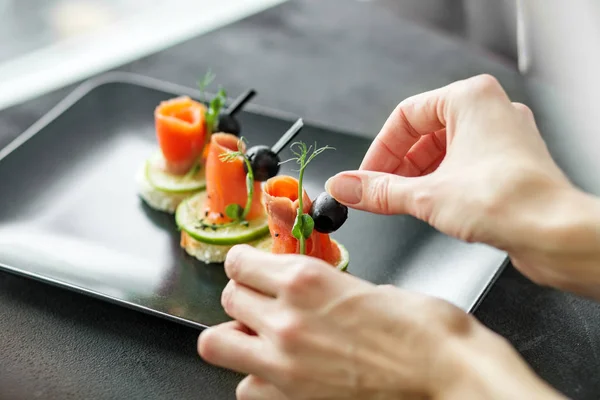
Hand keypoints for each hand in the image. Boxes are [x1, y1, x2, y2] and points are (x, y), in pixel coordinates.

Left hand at [198, 245, 562, 399]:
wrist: (443, 370)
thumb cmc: (420, 327)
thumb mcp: (365, 283)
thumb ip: (319, 283)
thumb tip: (297, 285)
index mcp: (306, 279)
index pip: (240, 263)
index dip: (244, 263)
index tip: (248, 267)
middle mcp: (286, 319)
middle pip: (228, 297)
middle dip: (243, 294)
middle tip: (260, 299)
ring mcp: (283, 363)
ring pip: (216, 343)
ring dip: (236, 335)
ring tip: (259, 335)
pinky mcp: (290, 399)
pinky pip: (246, 388)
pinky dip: (256, 378)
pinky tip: (279, 371)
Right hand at [325, 74, 599, 297]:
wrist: (555, 234)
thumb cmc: (509, 201)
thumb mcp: (425, 195)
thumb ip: (378, 190)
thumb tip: (345, 187)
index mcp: (470, 99)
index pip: (405, 116)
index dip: (380, 150)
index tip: (365, 176)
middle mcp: (490, 112)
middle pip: (424, 135)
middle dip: (397, 167)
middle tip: (377, 193)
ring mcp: (501, 139)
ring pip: (443, 152)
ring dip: (416, 178)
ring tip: (400, 203)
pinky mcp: (507, 165)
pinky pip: (461, 167)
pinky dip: (439, 184)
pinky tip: (428, 207)